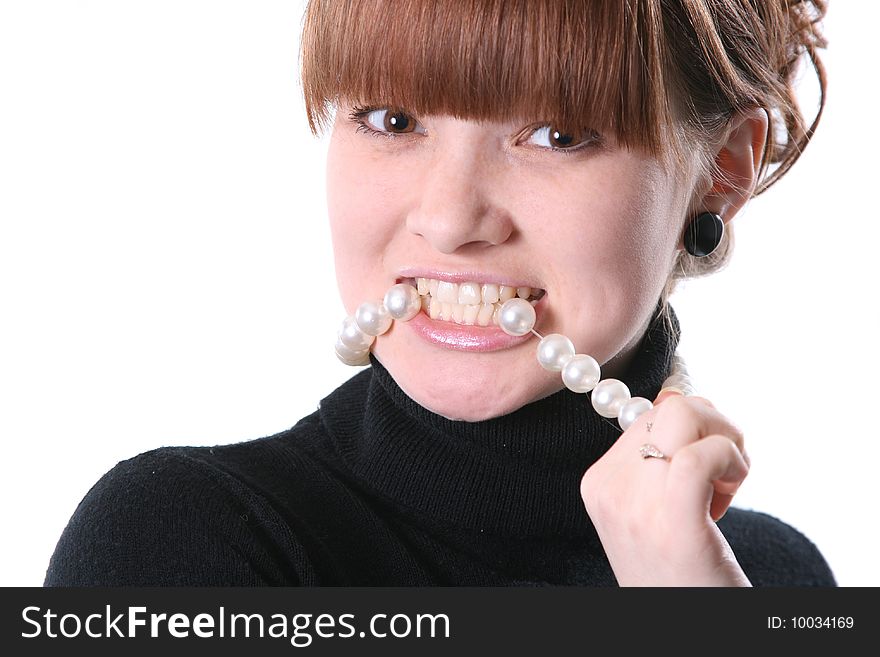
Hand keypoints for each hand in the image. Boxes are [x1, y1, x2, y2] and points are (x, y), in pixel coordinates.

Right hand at [580, 391, 751, 585]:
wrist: (686, 631)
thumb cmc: (681, 574)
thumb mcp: (656, 510)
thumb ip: (659, 455)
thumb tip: (675, 392)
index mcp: (597, 482)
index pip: (649, 413)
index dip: (691, 433)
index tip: (705, 477)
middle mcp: (607, 488)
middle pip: (670, 406)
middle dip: (715, 427)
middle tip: (727, 474)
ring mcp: (635, 505)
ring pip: (685, 414)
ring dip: (727, 442)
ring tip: (728, 488)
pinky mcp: (672, 522)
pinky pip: (702, 454)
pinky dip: (730, 458)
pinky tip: (732, 489)